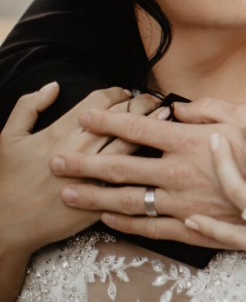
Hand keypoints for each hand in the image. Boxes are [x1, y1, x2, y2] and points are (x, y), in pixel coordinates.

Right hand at [0, 84, 160, 254]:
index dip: (118, 93)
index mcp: (60, 132)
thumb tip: (53, 86)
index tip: (126, 94)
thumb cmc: (8, 180)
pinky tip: (160, 150)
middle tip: (152, 100)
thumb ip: (29, 106)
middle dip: (142, 103)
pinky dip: (148, 159)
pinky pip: (133, 174)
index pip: (101, 101)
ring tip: (165, 115)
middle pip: (124, 117)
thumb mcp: (9, 138)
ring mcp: (94, 174)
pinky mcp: (103, 197)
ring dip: (153, 125)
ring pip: (134, 141)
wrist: (8, 225)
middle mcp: (81, 149)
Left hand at [52, 104, 245, 245]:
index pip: (138, 130)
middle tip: (56, 162)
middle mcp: (180, 172)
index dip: (107, 122)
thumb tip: (179, 106)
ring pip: (127, 202)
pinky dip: (125, 225)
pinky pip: (150, 228)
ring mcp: (183, 202)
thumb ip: (207, 109)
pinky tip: (108, 221)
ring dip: (93, 198)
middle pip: (120, 168)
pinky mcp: (193, 227)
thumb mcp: (244, 117)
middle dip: (83, 164)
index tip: (85, 118)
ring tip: (68, 195)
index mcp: (191, 141)